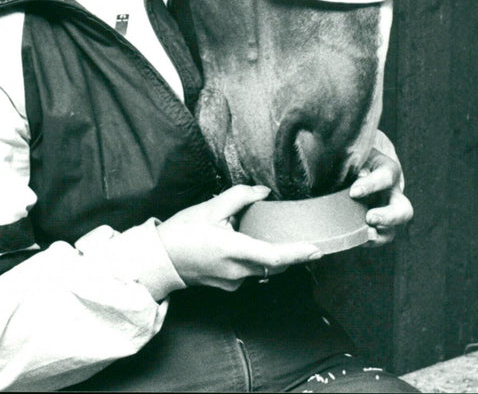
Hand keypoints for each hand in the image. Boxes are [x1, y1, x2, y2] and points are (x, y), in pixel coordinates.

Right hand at [157, 184, 322, 290]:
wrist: (161, 261)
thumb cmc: (182, 233)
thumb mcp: (209, 208)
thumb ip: (239, 197)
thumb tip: (263, 192)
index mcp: (233, 250)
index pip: (273, 256)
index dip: (297, 253)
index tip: (316, 249)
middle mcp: (237, 271)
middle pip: (274, 265)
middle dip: (291, 253)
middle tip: (304, 239)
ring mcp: (233, 282)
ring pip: (263, 269)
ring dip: (270, 254)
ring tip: (265, 233)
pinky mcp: (229, 285)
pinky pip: (251, 272)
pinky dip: (256, 258)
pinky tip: (245, 243)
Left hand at [349, 147, 413, 246]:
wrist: (349, 166)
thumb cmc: (351, 158)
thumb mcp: (353, 156)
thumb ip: (351, 163)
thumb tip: (352, 174)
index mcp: (387, 170)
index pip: (385, 177)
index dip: (372, 185)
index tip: (354, 192)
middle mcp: (392, 194)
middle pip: (403, 210)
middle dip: (388, 217)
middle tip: (370, 218)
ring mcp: (386, 213)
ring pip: (392, 231)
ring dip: (378, 236)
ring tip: (363, 235)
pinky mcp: (377, 227)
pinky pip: (377, 239)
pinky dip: (366, 241)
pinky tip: (353, 239)